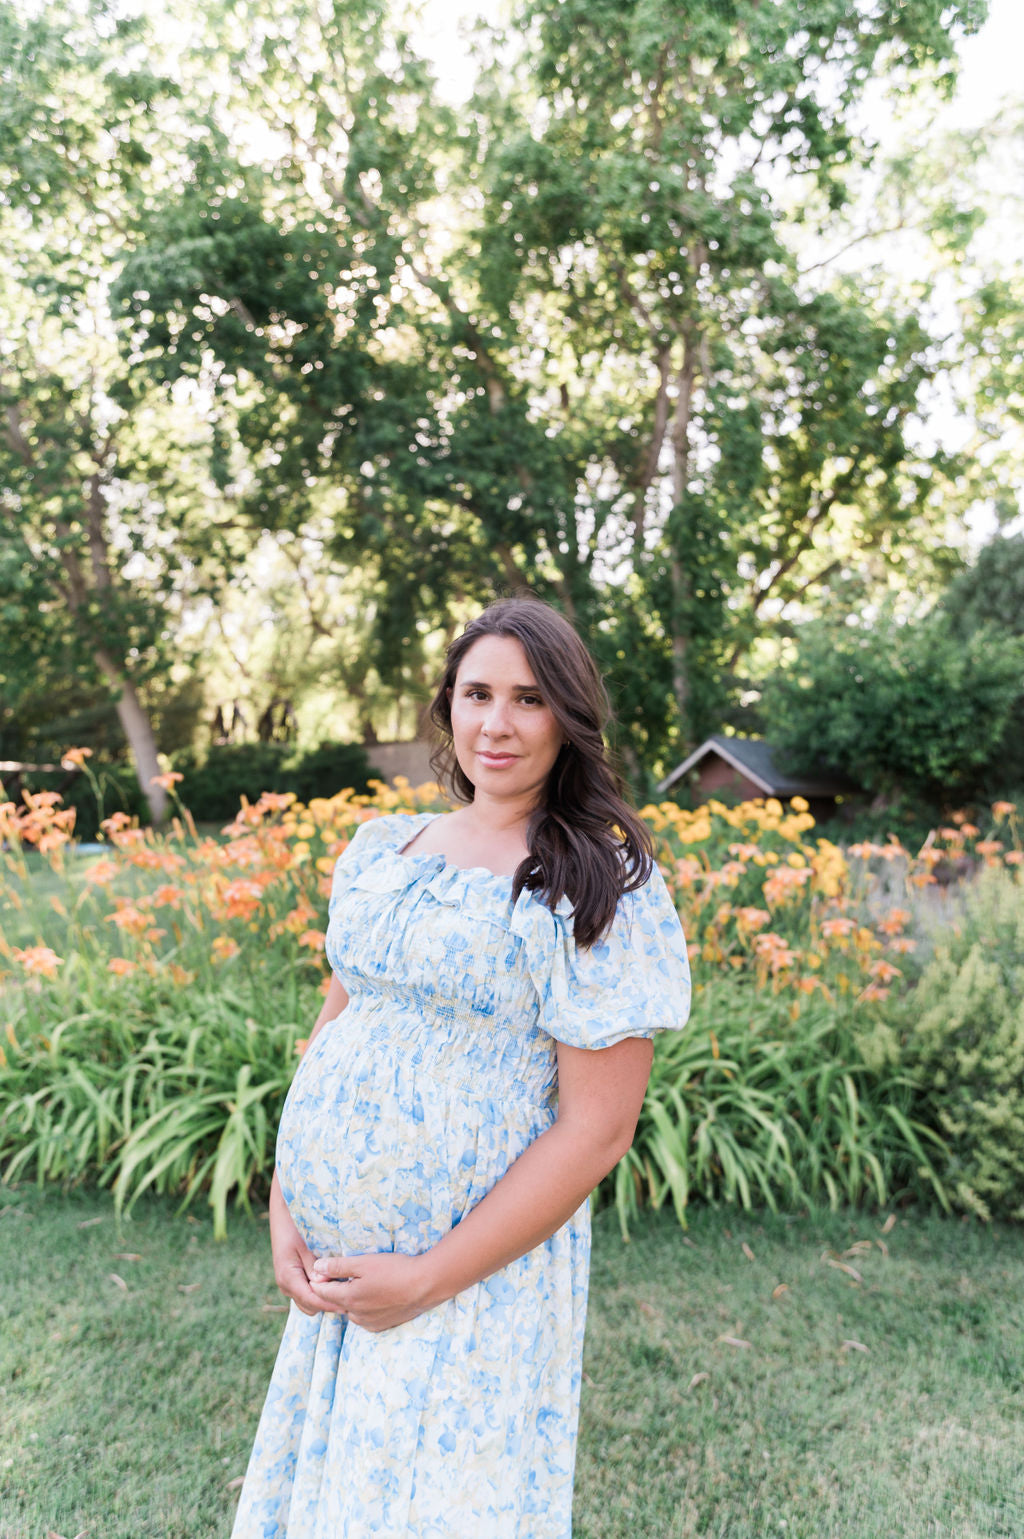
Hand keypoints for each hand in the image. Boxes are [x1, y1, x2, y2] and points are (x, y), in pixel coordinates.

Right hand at [269, 1175, 341, 1317]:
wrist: (283, 1213)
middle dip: (329, 1303)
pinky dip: (320, 1293)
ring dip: (325, 1299)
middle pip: (311, 1306)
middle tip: (351, 1297)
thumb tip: (323, 1284)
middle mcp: (286, 1285)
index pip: (312, 1299)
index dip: (331, 1303)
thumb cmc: (295, 1225)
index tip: (350, 1303)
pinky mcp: (293, 1280)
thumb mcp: (305, 1244)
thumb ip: (314, 1265)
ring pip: (309, 1303)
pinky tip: (335, 1284)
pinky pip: (307, 1294)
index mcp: (288, 1277)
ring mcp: (288, 1284)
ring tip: (345, 1291)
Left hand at [308, 1252, 435, 1332]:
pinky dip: (363, 1308)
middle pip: (334, 1302)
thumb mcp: (363, 1263)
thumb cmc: (394, 1270)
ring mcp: (369, 1323)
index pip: (321, 1292)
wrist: (425, 1285)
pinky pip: (364, 1318)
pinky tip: (373, 1295)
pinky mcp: (381, 1326)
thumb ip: (337, 1266)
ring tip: (358, 1283)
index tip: (320, 1269)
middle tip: (336, 1274)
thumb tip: (316, 1268)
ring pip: (350, 1311)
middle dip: (331, 1290)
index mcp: (348, 1298)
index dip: (318, 1280)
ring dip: (348, 1299)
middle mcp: (355, 1315)